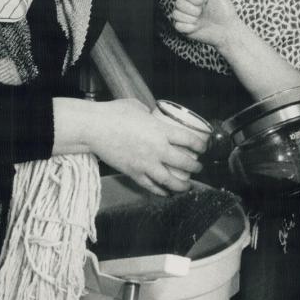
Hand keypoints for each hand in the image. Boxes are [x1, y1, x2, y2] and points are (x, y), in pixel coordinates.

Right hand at [88, 99, 206, 194]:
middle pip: (184, 162)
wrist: (94, 128)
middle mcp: (157, 149)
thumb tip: (153, 117)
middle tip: (199, 167)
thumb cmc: (114, 113)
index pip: (189, 140)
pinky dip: (160, 191)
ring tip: (188, 186)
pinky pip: (151, 186)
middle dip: (195, 167)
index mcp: (160, 131)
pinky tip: (166, 193)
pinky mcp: (133, 173)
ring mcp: (145, 164)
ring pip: (170, 180)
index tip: (204, 147)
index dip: (201, 145)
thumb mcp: (138, 107)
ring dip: (182, 185)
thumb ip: (150, 114)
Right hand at [171, 0, 238, 50]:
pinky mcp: (183, 28)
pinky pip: (177, 25)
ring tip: (201, 20)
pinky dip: (189, 27)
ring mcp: (184, 16)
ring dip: (191, 18)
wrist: (226, 30)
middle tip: (204, 11)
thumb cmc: (225, 8)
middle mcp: (187, 4)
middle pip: (178, 2)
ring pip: (176, 14)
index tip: (205, 1)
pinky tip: (197, 28)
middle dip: (194, 9)